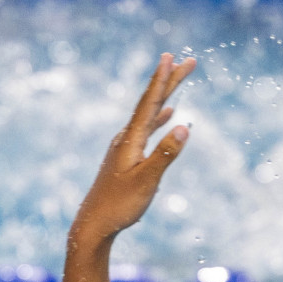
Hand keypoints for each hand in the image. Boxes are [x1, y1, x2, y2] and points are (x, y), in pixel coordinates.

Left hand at [69, 53, 196, 250]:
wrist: (94, 224)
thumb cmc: (119, 205)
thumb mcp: (146, 181)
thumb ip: (165, 154)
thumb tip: (184, 127)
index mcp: (131, 140)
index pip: (149, 103)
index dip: (161, 80)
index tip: (171, 57)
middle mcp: (126, 137)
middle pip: (151, 103)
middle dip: (169, 80)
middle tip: (188, 60)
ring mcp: (126, 146)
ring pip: (150, 113)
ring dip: (165, 95)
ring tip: (177, 77)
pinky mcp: (127, 156)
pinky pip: (147, 128)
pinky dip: (158, 117)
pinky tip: (167, 115)